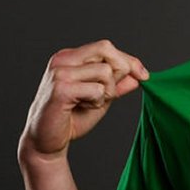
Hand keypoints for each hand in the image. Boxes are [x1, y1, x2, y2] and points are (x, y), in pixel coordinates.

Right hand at [21, 40, 148, 160]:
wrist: (46, 142)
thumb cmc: (71, 119)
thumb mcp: (100, 99)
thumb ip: (116, 85)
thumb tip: (138, 75)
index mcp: (69, 57)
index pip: (106, 47)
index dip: (129, 60)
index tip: (144, 76)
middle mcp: (62, 59)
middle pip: (106, 49)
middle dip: (119, 72)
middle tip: (109, 94)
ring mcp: (60, 72)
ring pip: (104, 71)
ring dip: (106, 92)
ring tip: (90, 103)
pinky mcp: (61, 88)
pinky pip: (96, 89)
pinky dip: (96, 102)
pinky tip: (82, 108)